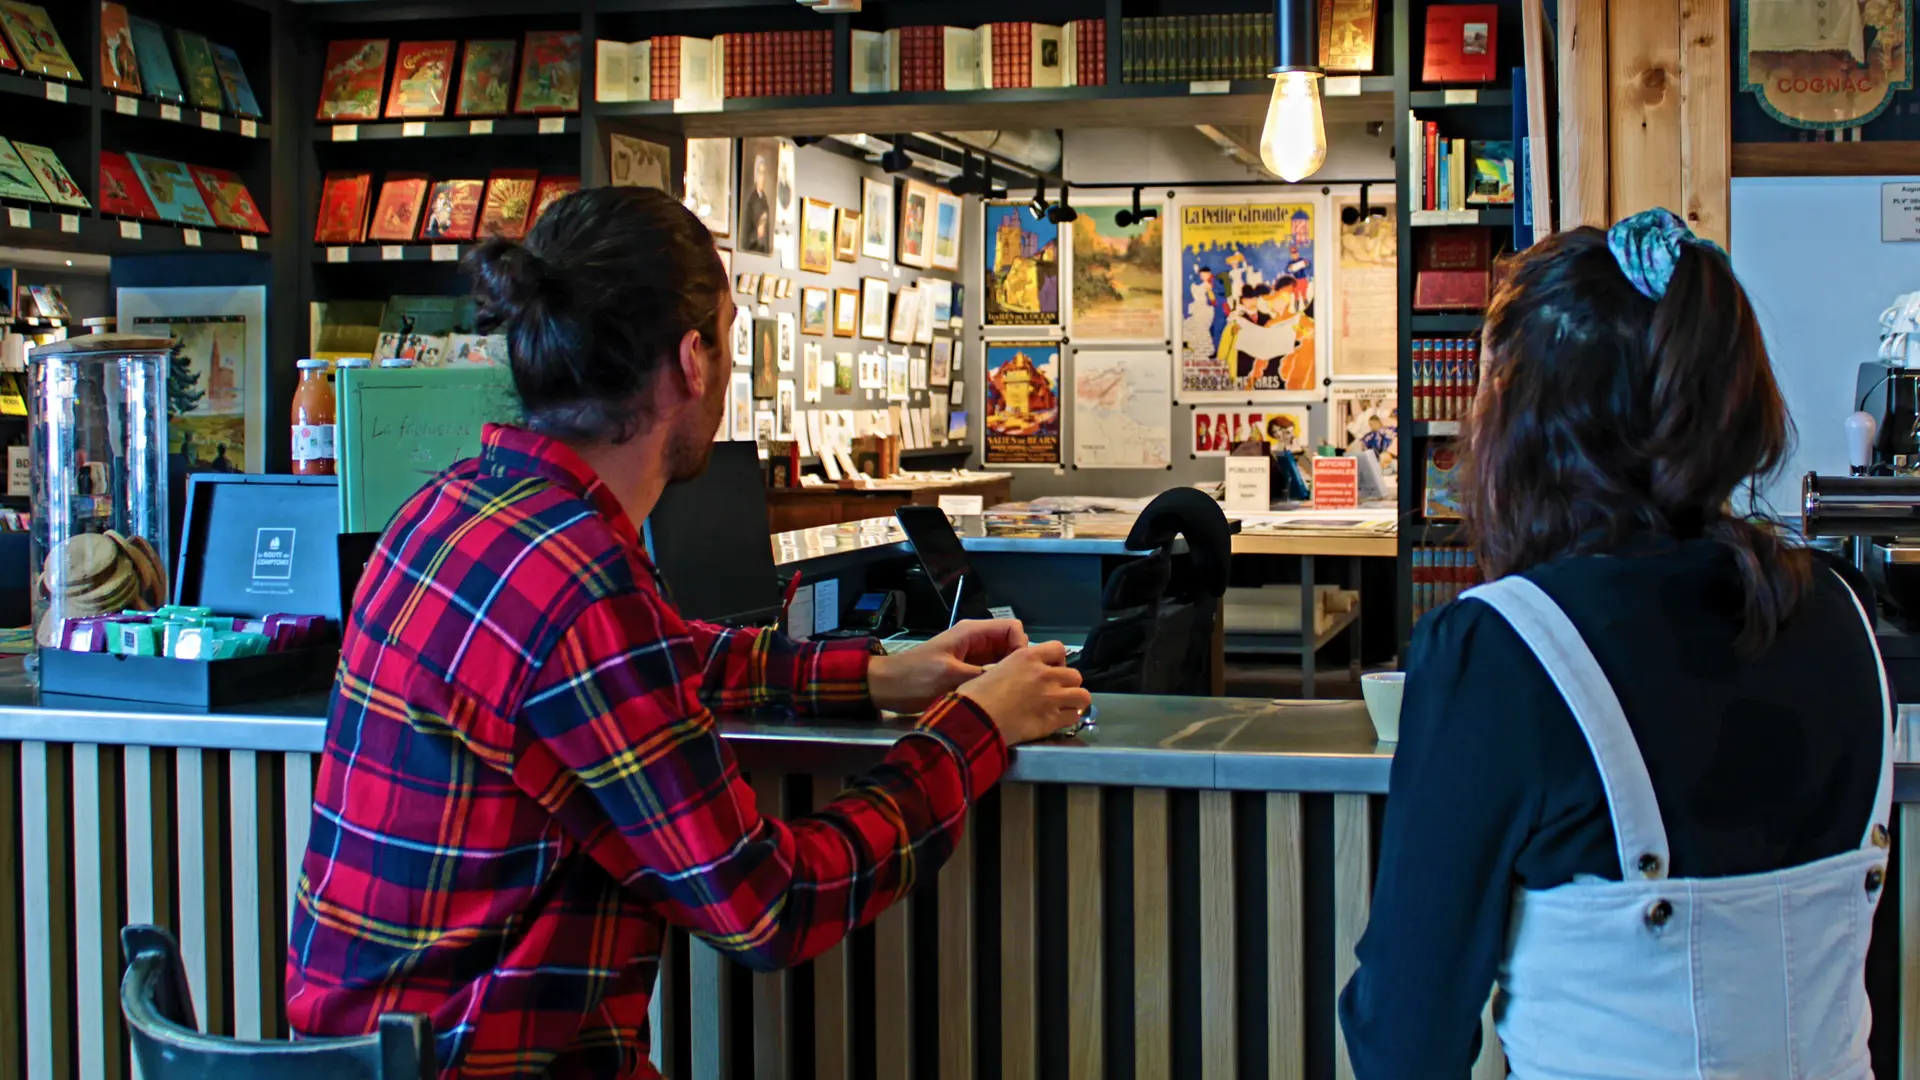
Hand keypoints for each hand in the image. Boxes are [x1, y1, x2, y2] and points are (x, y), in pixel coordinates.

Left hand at [867, 619, 1027, 713]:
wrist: (887, 687)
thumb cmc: (914, 677)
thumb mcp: (949, 676)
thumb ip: (981, 673)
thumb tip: (1012, 676)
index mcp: (972, 632)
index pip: (1013, 628)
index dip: (1021, 646)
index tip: (1019, 669)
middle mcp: (976, 640)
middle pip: (1011, 643)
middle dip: (1018, 661)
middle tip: (1019, 685)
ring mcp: (973, 656)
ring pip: (1003, 659)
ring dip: (1009, 673)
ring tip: (1012, 692)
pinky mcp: (968, 671)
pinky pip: (992, 671)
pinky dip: (998, 681)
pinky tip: (999, 696)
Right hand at [955, 642, 1090, 745]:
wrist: (975, 718)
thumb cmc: (975, 694)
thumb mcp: (993, 669)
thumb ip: (1012, 669)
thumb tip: (1014, 676)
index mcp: (1028, 657)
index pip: (1058, 648)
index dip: (1058, 660)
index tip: (1051, 669)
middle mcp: (1045, 674)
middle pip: (1075, 675)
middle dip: (1068, 683)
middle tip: (1057, 692)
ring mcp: (1052, 697)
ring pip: (1082, 696)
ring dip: (1075, 701)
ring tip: (1065, 707)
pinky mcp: (1052, 720)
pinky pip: (1074, 717)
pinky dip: (1068, 718)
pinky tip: (1059, 721)